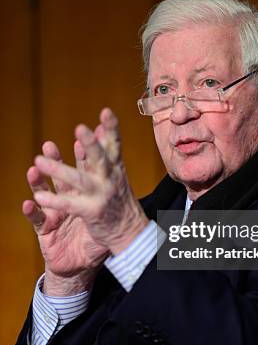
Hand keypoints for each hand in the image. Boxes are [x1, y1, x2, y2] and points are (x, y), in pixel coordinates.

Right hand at [23, 141, 109, 294]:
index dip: (84, 153)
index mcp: (87, 192)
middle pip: (63, 175)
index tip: (83, 136)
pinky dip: (33, 211)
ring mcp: (56, 212)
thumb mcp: (110, 214)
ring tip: (34, 168)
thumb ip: (114, 193)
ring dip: (38, 181)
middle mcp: (70, 198)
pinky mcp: (46, 229)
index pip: (86, 169)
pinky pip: (38, 219)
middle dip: (57, 160)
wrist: (83, 263)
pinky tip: (30, 203)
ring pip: (45, 193)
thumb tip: (124, 172)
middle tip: (50, 145)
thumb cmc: (98, 236)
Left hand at [32, 108, 147, 254]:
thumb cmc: (120, 199)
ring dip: (58, 170)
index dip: (111, 128)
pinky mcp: (92, 213)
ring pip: (79, 181)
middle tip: (80, 128)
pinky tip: (39, 197)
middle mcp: (110, 179)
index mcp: (116, 167)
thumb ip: (107, 152)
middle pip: (100, 159)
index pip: (115, 145)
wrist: (131, 233)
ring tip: (38, 161)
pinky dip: (55, 201)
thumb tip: (100, 127)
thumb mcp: (116, 173)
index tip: (106, 111)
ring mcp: (101, 195)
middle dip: (91, 144)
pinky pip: (70, 205)